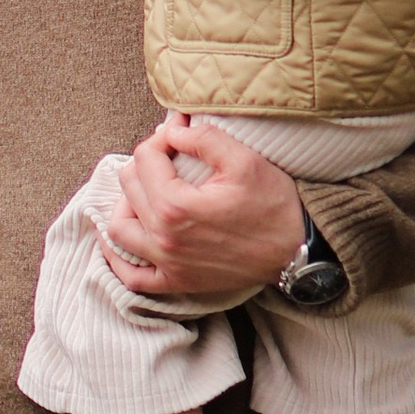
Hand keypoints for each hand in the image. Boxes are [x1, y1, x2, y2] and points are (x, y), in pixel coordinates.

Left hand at [102, 112, 302, 308]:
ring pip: (119, 229)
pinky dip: (118, 258)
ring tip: (146, 190)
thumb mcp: (245, 161)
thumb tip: (173, 130)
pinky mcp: (176, 282)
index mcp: (174, 206)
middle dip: (146, 163)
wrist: (296, 252)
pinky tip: (121, 239)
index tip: (180, 134)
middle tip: (170, 156)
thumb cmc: (274, 207)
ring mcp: (166, 264)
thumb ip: (204, 139)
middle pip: (129, 187)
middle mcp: (162, 238)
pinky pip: (131, 277)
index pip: (146, 158)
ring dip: (125, 203)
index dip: (161, 138)